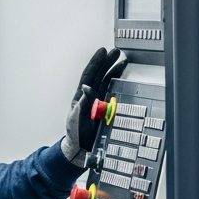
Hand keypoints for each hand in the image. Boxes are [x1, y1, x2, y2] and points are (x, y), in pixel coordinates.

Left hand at [60, 47, 125, 167]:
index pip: (89, 74)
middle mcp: (90, 95)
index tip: (102, 51)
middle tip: (116, 52)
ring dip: (114, 70)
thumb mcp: (77, 117)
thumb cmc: (75, 133)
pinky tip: (122, 76)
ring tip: (122, 60)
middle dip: (107, 62)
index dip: (95, 62)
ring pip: (106, 81)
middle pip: (99, 74)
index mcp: (81, 95)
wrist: (81, 147)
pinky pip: (112, 91)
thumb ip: (83, 102)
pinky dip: (117, 82)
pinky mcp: (106, 107)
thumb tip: (86, 87)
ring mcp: (98, 100)